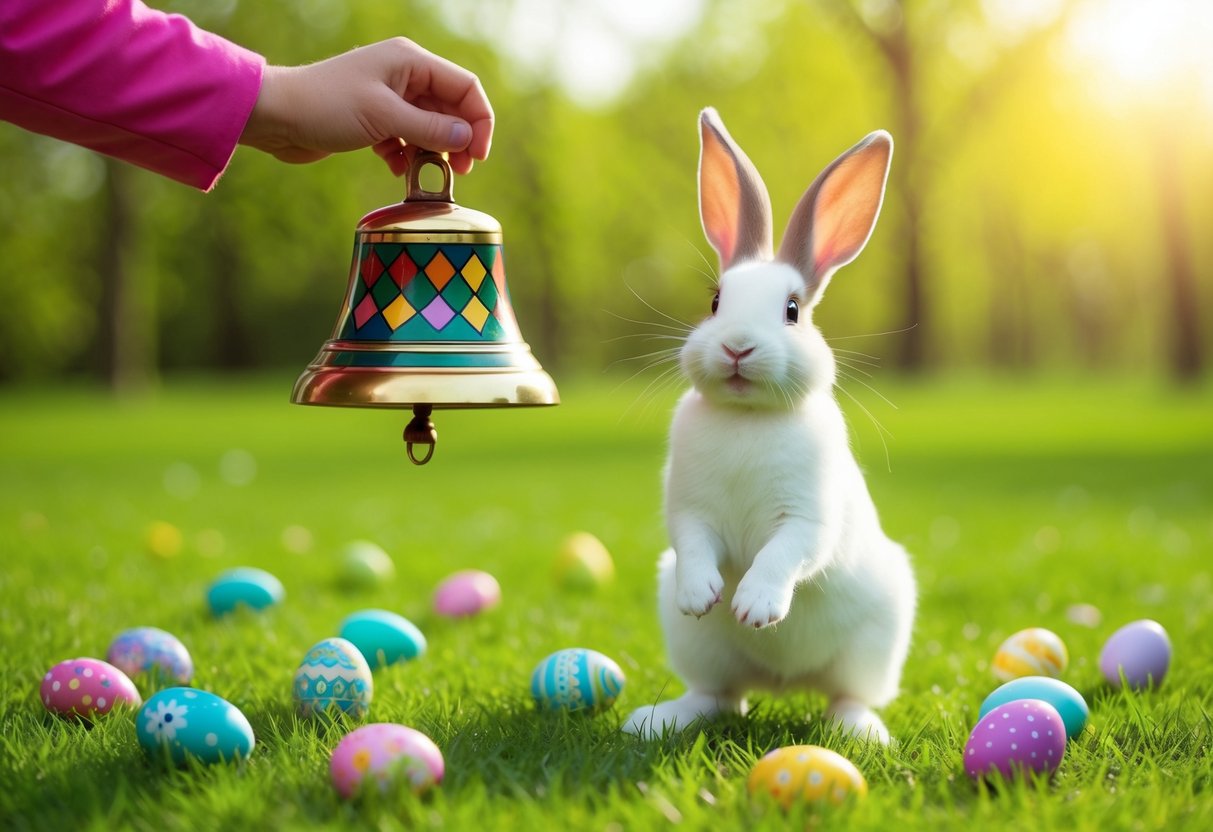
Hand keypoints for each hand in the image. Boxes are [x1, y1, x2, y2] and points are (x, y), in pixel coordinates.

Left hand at [241, 37, 492, 174]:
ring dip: (432, 152)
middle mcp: (404, 75)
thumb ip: (429, 129)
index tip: (477, 155)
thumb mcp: (383, 118)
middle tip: (459, 172)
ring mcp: (389, 98)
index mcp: (410, 61)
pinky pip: (406, 139)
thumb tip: (467, 139)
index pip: (464, 87)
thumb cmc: (326, 106)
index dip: (479, 121)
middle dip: (458, 140)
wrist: (276, 117)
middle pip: (450, 109)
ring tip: (428, 174)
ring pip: (429, 126)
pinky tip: (396, 169)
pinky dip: (407, 156)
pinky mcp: (374, 119)